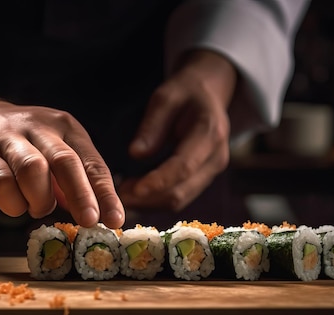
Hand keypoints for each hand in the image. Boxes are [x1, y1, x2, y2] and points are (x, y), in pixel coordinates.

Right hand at [0, 102, 124, 228]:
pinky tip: (14, 204)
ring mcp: (6, 138)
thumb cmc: (22, 146)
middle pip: (65, 161)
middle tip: (90, 222)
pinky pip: (0, 182)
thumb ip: (75, 182)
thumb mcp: (54, 154)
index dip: (106, 193)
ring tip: (38, 208)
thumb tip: (100, 217)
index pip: (92, 161)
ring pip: (32, 169)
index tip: (116, 220)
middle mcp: (38, 127)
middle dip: (81, 195)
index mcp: (64, 127)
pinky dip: (12, 203)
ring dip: (40, 199)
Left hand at [118, 49, 236, 210]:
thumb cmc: (185, 92)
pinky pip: (180, 196)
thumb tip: (136, 154)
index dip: (158, 181)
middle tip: (117, 195)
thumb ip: (152, 125)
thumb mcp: (165, 98)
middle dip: (148, 198)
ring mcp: (212, 170)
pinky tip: (136, 192)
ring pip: (180, 199)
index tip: (131, 190)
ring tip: (122, 194)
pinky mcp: (204, 178)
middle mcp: (216, 157)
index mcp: (210, 133)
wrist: (209, 95)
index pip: (183, 166)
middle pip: (182, 189)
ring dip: (150, 202)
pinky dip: (156, 199)